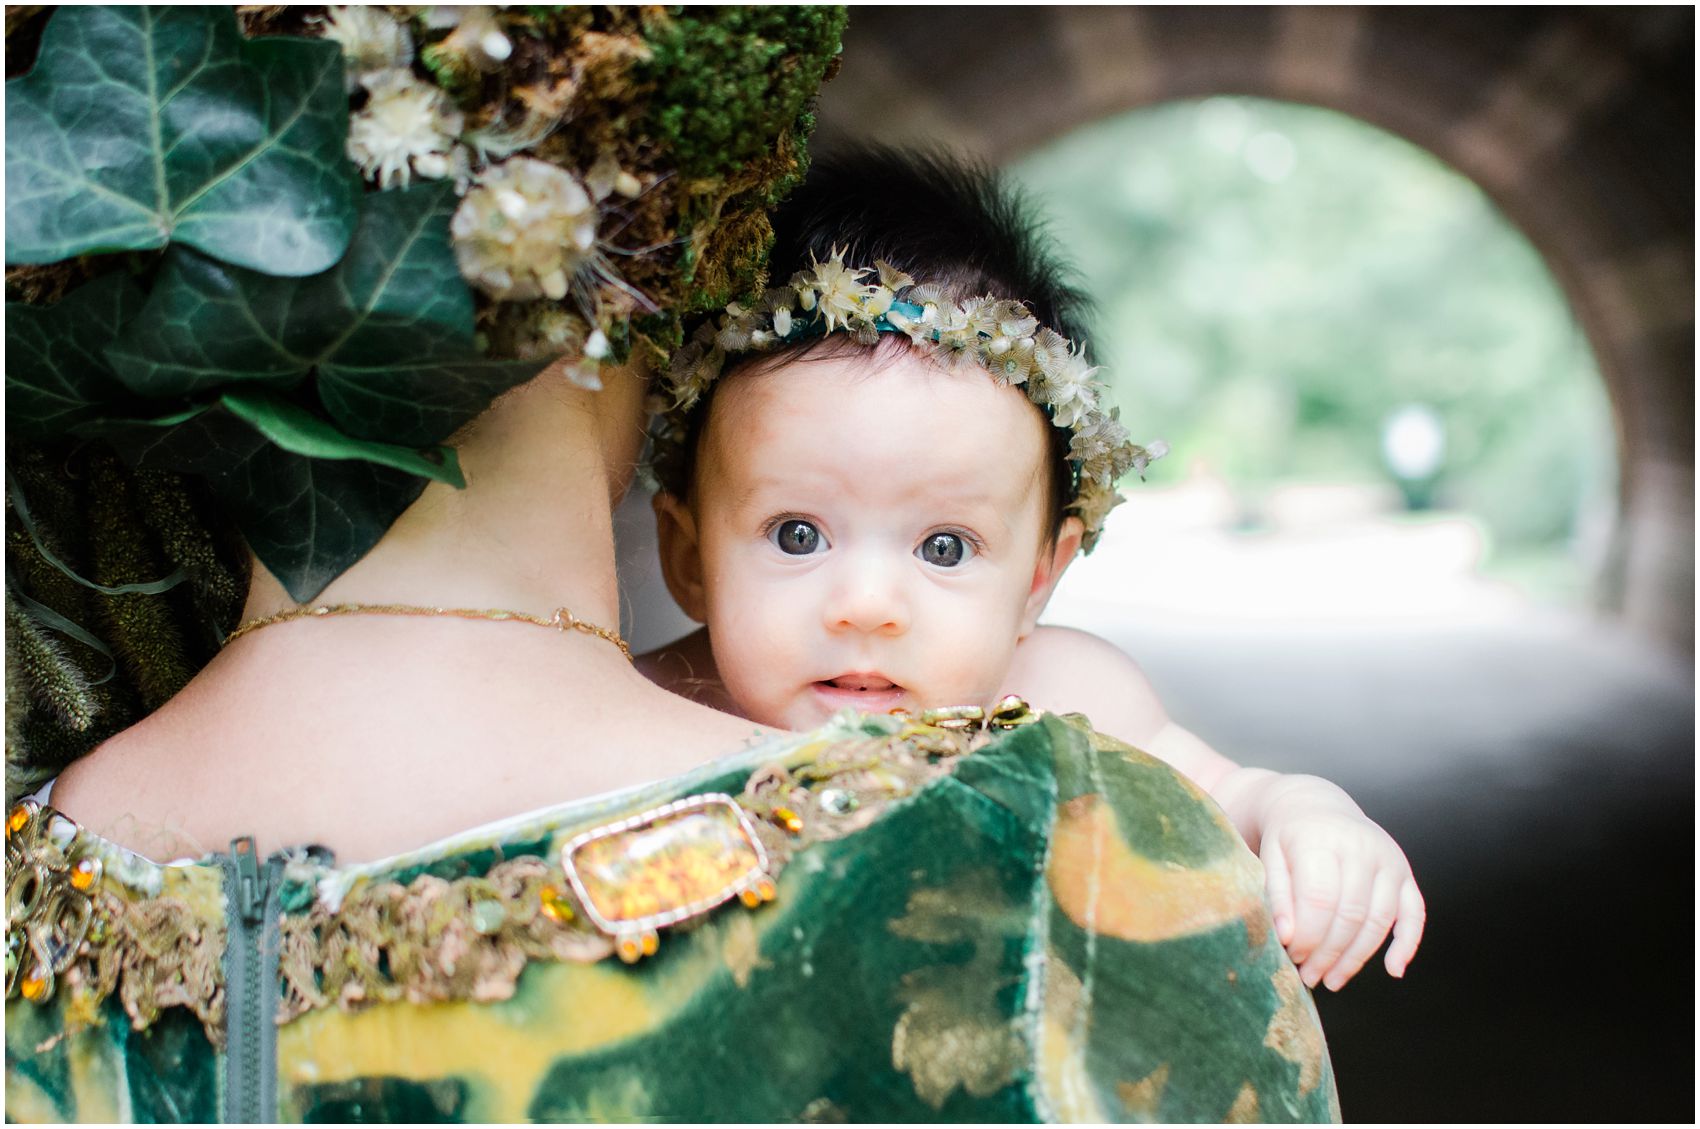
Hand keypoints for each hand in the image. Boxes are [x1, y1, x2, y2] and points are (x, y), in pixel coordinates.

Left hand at [1256, 780, 1424, 990]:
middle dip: (1329, 953)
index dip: (1307, 936)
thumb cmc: (1287, 839)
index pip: (1320, 899)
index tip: (1291, 957)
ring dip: (1357, 958)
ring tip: (1332, 980)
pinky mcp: (1404, 871)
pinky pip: (1415, 913)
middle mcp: (1361, 846)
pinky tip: (1393, 970)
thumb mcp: (1270, 857)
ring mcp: (1389, 858)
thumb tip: (1286, 938)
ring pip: (1379, 921)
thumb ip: (1277, 896)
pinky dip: (1407, 944)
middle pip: (1350, 914)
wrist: (1314, 806)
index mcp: (1322, 839)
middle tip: (1309, 977)